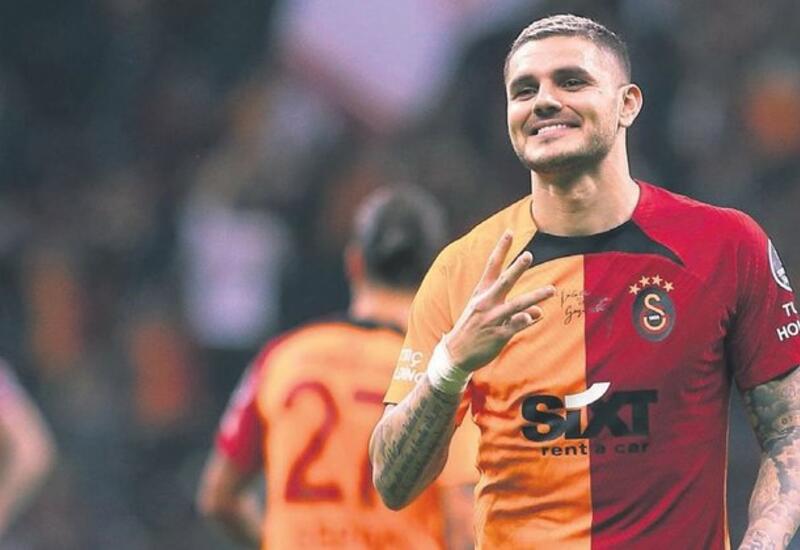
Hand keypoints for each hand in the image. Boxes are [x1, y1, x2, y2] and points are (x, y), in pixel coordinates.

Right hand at [445, 230, 554, 372]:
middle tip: (528, 255)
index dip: (501, 249)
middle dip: (516, 268)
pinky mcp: (498, 334)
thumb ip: (515, 310)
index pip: (492, 266)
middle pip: (504, 282)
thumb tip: (538, 312)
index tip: (509, 232)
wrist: (455, 353)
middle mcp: (486, 303)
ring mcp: (492, 319)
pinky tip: (536, 315)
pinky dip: (526, 319)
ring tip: (551, 290)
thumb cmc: (473, 328)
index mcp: (482, 293)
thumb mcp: (487, 313)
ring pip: (516, 305)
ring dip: (534, 296)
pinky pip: (515, 325)